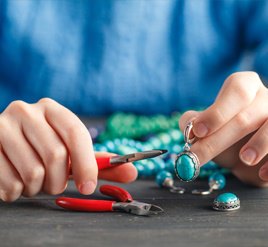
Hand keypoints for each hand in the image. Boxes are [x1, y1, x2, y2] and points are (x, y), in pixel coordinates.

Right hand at [0, 98, 136, 201]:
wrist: (3, 149)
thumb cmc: (42, 152)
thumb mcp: (70, 154)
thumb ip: (98, 163)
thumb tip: (132, 172)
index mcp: (52, 109)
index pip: (76, 133)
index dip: (86, 163)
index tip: (89, 186)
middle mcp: (26, 111)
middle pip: (56, 155)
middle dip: (58, 181)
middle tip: (53, 183)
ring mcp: (2, 126)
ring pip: (33, 173)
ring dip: (37, 188)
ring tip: (33, 180)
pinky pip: (9, 183)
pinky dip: (17, 192)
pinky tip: (15, 181)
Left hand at [179, 72, 267, 186]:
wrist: (247, 158)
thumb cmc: (224, 137)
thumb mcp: (206, 128)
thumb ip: (193, 123)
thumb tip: (191, 126)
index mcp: (244, 87)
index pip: (235, 90)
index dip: (217, 111)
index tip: (199, 132)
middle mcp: (265, 98)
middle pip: (246, 116)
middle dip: (219, 139)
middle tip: (199, 157)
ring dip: (259, 144)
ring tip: (245, 159)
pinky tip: (262, 173)